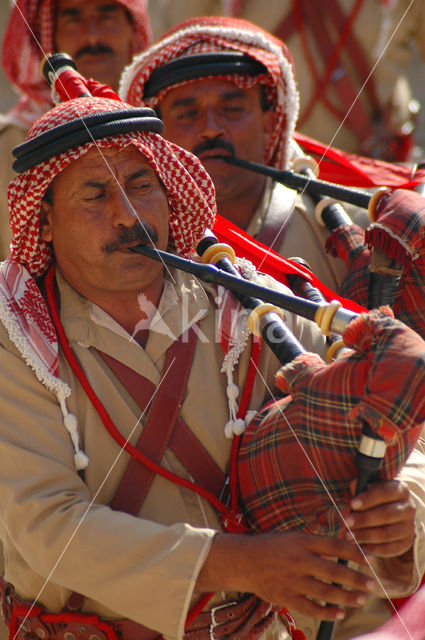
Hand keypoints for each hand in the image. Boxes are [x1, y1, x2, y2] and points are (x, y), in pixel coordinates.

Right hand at [196, 530, 375, 620]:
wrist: (244, 560)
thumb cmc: (273, 546)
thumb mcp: (293, 537)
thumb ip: (316, 544)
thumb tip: (343, 551)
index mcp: (302, 541)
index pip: (334, 546)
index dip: (355, 553)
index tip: (371, 559)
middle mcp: (299, 559)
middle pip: (334, 571)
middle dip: (356, 579)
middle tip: (372, 584)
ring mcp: (293, 580)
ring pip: (325, 592)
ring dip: (346, 597)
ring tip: (360, 599)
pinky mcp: (286, 596)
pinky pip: (311, 607)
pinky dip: (327, 612)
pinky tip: (339, 613)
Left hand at [345, 480, 415, 558]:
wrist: (395, 514)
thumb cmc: (378, 499)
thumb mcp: (371, 489)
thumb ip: (362, 487)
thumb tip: (353, 485)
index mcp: (401, 490)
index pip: (385, 492)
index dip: (368, 498)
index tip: (352, 504)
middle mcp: (409, 508)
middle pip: (387, 515)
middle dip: (364, 519)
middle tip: (346, 522)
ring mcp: (409, 527)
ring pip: (387, 533)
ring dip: (365, 535)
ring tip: (349, 535)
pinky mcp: (406, 543)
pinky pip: (389, 548)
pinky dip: (373, 548)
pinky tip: (359, 545)